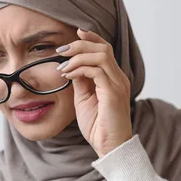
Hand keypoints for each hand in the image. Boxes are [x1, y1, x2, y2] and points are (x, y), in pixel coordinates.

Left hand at [57, 29, 132, 157]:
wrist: (109, 146)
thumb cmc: (97, 125)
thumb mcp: (84, 98)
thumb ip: (81, 81)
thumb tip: (70, 66)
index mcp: (113, 78)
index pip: (104, 50)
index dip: (90, 39)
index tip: (73, 34)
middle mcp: (119, 78)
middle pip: (103, 48)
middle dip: (79, 45)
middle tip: (61, 51)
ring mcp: (118, 84)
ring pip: (101, 56)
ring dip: (78, 57)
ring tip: (62, 66)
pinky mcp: (114, 92)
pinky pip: (97, 71)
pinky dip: (80, 69)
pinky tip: (68, 75)